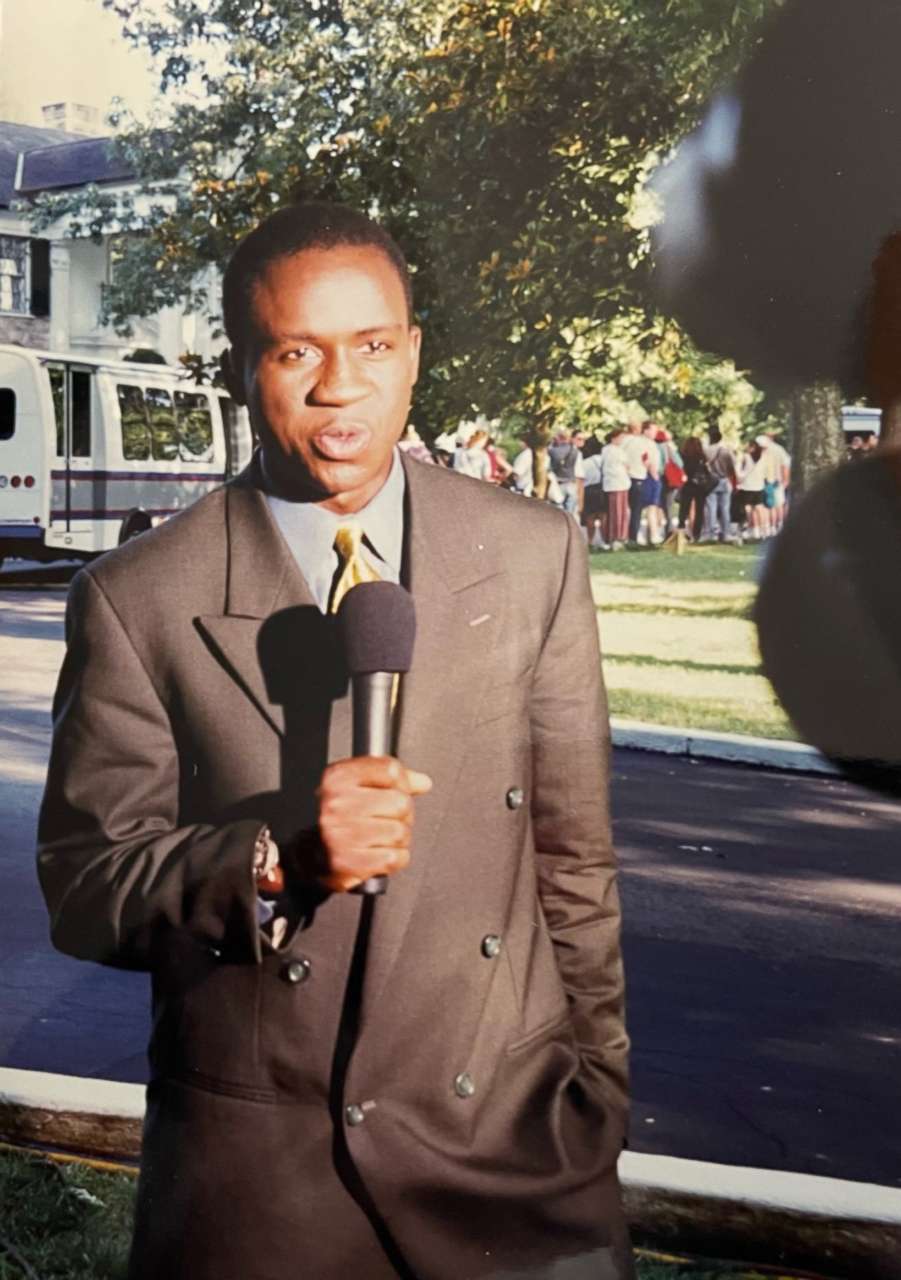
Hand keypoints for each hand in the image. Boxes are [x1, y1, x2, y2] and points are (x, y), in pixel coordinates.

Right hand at [310, 756, 431, 892]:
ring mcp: (340, 834)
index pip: (391, 770)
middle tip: (385, 820)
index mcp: (338, 778)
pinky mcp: (347, 862)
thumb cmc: (342, 819)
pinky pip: (394, 857)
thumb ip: (392, 779)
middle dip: (402, 815)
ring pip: (399, 831)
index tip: (396, 791)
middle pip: (400, 802)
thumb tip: (422, 782)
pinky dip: (394, 859)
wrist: (314, 856)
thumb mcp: (360, 787)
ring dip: (398, 839)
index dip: (402, 782)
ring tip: (381, 838)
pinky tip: (379, 854)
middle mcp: (336, 803)